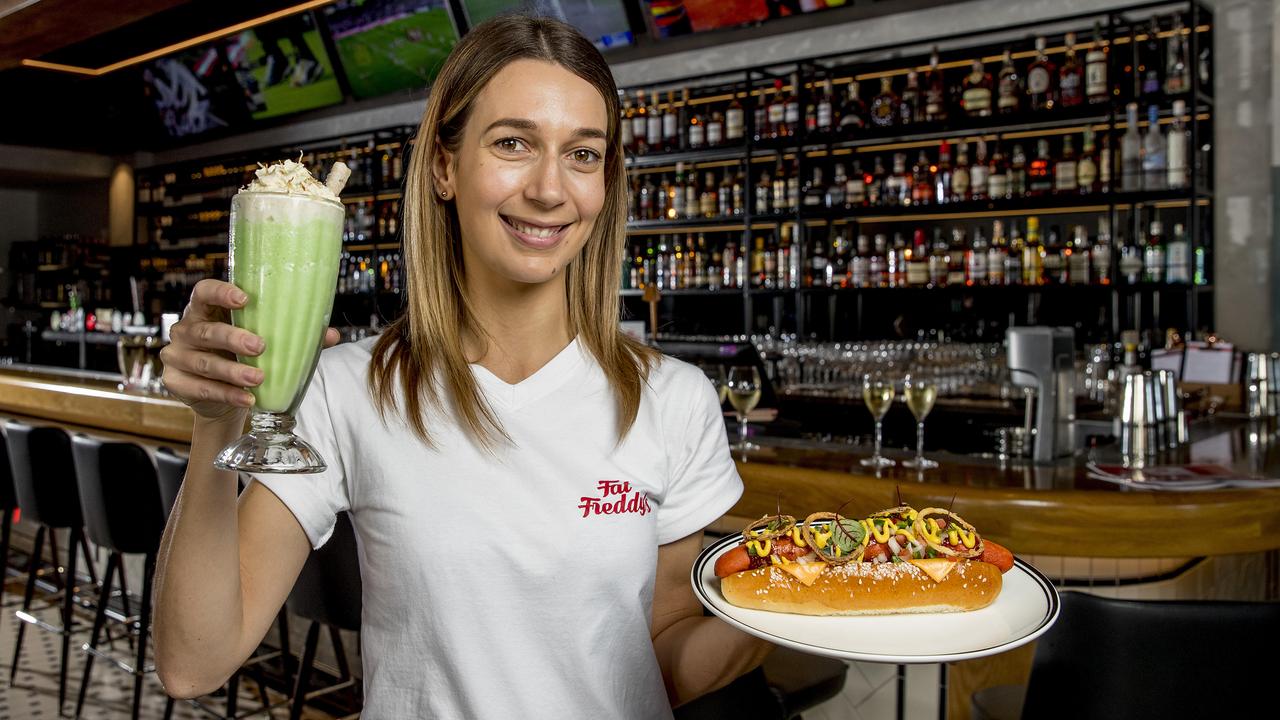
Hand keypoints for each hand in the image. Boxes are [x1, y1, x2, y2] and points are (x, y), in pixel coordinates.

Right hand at [159, 279, 339, 421]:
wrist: (222, 396)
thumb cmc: (244, 356)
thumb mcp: (265, 342)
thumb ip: (295, 335)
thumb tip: (332, 334)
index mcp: (207, 309)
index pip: (204, 292)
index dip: (221, 292)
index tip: (244, 299)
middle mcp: (187, 329)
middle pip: (206, 330)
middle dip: (234, 338)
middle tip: (260, 346)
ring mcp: (177, 356)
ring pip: (204, 362)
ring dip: (233, 371)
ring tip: (259, 379)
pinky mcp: (175, 382)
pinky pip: (202, 388)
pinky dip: (227, 394)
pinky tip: (248, 399)